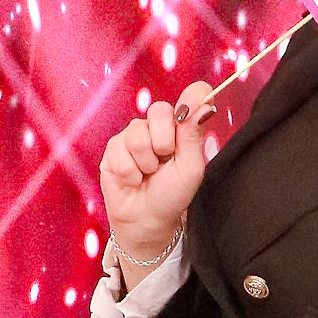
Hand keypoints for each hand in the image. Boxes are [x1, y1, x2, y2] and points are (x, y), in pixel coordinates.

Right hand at [101, 83, 218, 277]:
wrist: (147, 220)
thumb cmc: (172, 194)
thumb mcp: (190, 167)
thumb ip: (193, 133)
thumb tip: (204, 99)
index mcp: (182, 127)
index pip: (190, 97)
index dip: (192, 99)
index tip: (193, 111)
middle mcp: (157, 126)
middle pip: (159, 110)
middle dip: (164, 141)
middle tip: (165, 160)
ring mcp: (133, 135)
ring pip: (137, 133)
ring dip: (145, 161)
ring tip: (147, 174)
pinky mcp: (113, 149)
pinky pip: (119, 150)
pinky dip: (129, 171)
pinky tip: (133, 179)